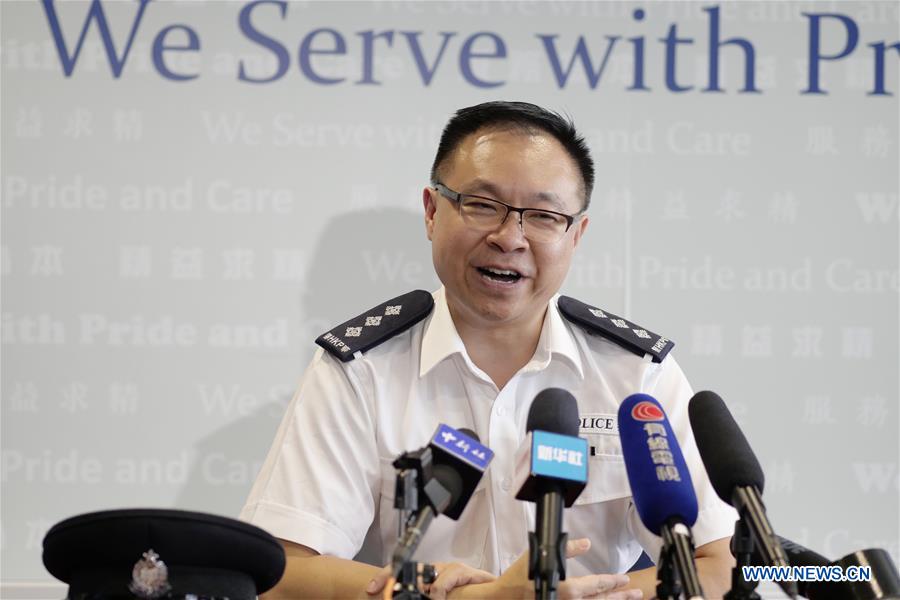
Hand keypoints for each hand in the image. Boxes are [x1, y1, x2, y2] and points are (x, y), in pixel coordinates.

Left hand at [365, 561, 495, 598]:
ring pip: (426, 574)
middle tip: (388, 594)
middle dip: (396, 580)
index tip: (370, 589)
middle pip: (410, 569)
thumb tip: (398, 599)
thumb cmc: (466, 597)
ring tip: (425, 597)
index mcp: (428, 577)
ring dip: (421, 590)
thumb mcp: (439, 597)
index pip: (401, 572)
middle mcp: (436, 570)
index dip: (384, 578)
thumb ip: (427, 597)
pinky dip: (440, 590)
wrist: (494, 594)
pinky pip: (446, 579)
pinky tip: (438, 597)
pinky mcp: (463, 571)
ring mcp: (449, 569)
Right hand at [492, 538, 643, 599]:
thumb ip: (567, 549)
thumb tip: (586, 543)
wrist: (505, 598)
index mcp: (568, 589)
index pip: (597, 584)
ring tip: (629, 599)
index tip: (625, 579)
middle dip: (621, 596)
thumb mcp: (543, 555)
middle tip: (637, 592)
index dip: (613, 581)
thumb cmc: (520, 577)